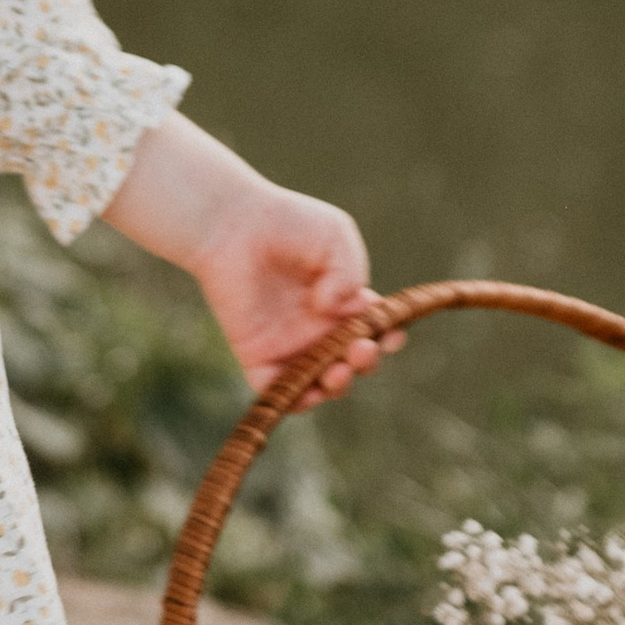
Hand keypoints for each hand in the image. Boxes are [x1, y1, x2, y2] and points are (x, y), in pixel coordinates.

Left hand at [102, 115, 403, 405]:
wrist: (232, 224)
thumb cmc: (286, 224)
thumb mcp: (335, 237)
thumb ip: (349, 272)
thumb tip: (333, 309)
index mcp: (344, 300)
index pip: (375, 329)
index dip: (389, 335)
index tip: (392, 332)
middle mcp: (320, 327)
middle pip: (354, 360)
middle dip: (366, 361)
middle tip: (360, 348)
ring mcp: (291, 344)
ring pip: (323, 383)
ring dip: (338, 385)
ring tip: (338, 370)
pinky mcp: (258, 356)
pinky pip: (280, 392)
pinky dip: (298, 400)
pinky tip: (310, 389)